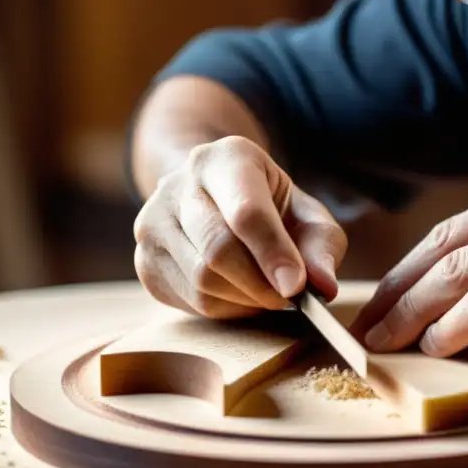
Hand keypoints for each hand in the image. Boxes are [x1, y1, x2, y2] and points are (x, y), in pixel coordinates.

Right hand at [133, 136, 346, 318]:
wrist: (211, 194)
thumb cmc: (270, 206)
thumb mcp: (306, 212)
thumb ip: (322, 245)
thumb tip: (323, 285)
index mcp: (226, 158)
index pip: (246, 211)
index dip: (273, 252)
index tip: (297, 287)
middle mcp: (179, 183)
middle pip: (219, 249)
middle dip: (261, 284)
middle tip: (289, 298)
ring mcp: (152, 222)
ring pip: (201, 281)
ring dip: (245, 300)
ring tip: (268, 294)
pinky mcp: (144, 259)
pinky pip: (188, 300)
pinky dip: (224, 308)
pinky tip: (240, 294)